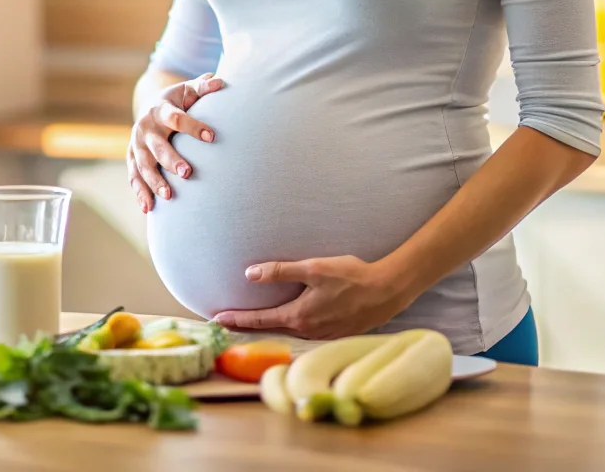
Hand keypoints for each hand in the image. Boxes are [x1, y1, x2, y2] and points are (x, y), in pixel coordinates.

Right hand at [127, 73, 224, 212]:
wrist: (151, 106)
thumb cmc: (178, 100)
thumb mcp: (189, 90)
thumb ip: (204, 86)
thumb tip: (221, 81)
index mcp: (160, 109)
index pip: (176, 118)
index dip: (193, 127)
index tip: (212, 137)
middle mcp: (145, 127)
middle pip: (157, 146)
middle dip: (171, 160)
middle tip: (188, 173)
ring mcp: (136, 144)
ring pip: (143, 165)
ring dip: (154, 181)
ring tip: (169, 196)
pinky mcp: (132, 157)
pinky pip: (134, 176)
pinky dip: (139, 192)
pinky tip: (148, 208)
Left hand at [212, 255, 412, 339]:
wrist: (387, 291)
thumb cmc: (352, 277)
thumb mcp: (314, 269)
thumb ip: (281, 270)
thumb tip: (249, 274)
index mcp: (299, 317)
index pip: (260, 320)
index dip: (237, 319)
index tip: (217, 320)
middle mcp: (308, 331)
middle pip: (271, 329)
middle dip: (247, 326)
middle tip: (226, 323)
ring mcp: (322, 335)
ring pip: (288, 332)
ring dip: (269, 327)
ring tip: (251, 322)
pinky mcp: (334, 334)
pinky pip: (304, 333)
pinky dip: (289, 328)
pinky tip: (287, 322)